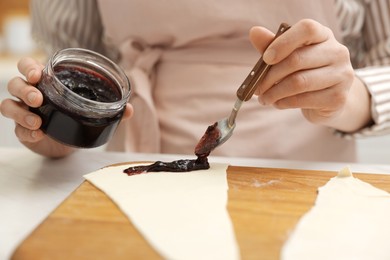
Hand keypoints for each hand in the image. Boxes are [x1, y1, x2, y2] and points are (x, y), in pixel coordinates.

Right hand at [0, 57, 133, 157]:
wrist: (67, 143)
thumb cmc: (77, 118)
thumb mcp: (93, 110)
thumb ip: (110, 108)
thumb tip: (130, 110)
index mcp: (47, 83)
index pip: (28, 66)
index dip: (28, 67)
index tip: (38, 73)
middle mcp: (31, 94)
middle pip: (15, 84)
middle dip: (24, 88)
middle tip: (38, 98)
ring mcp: (25, 112)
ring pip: (9, 105)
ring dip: (21, 111)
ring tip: (38, 120)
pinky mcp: (23, 130)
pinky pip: (17, 129)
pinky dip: (26, 131)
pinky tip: (38, 134)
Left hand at [249, 19, 371, 131]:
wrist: (328, 100)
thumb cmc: (304, 72)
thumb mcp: (287, 56)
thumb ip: (271, 45)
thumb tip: (255, 32)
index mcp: (324, 35)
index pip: (307, 29)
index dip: (283, 42)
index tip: (265, 58)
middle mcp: (337, 52)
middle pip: (297, 60)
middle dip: (270, 76)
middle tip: (257, 88)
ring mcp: (341, 75)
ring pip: (299, 82)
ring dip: (275, 93)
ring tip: (264, 98)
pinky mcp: (338, 98)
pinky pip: (304, 100)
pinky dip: (284, 103)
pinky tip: (277, 103)